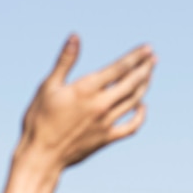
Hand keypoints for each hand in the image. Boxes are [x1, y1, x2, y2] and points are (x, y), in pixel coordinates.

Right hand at [15, 35, 155, 174]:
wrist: (41, 156)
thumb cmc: (39, 119)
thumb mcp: (48, 86)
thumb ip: (65, 61)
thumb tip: (75, 37)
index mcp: (87, 89)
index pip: (120, 68)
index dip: (136, 56)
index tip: (147, 48)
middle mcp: (101, 105)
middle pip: (132, 82)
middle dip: (145, 68)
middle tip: (153, 58)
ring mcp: (106, 123)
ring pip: (134, 101)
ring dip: (144, 86)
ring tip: (149, 75)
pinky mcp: (106, 139)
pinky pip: (131, 127)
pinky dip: (140, 116)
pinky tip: (142, 106)